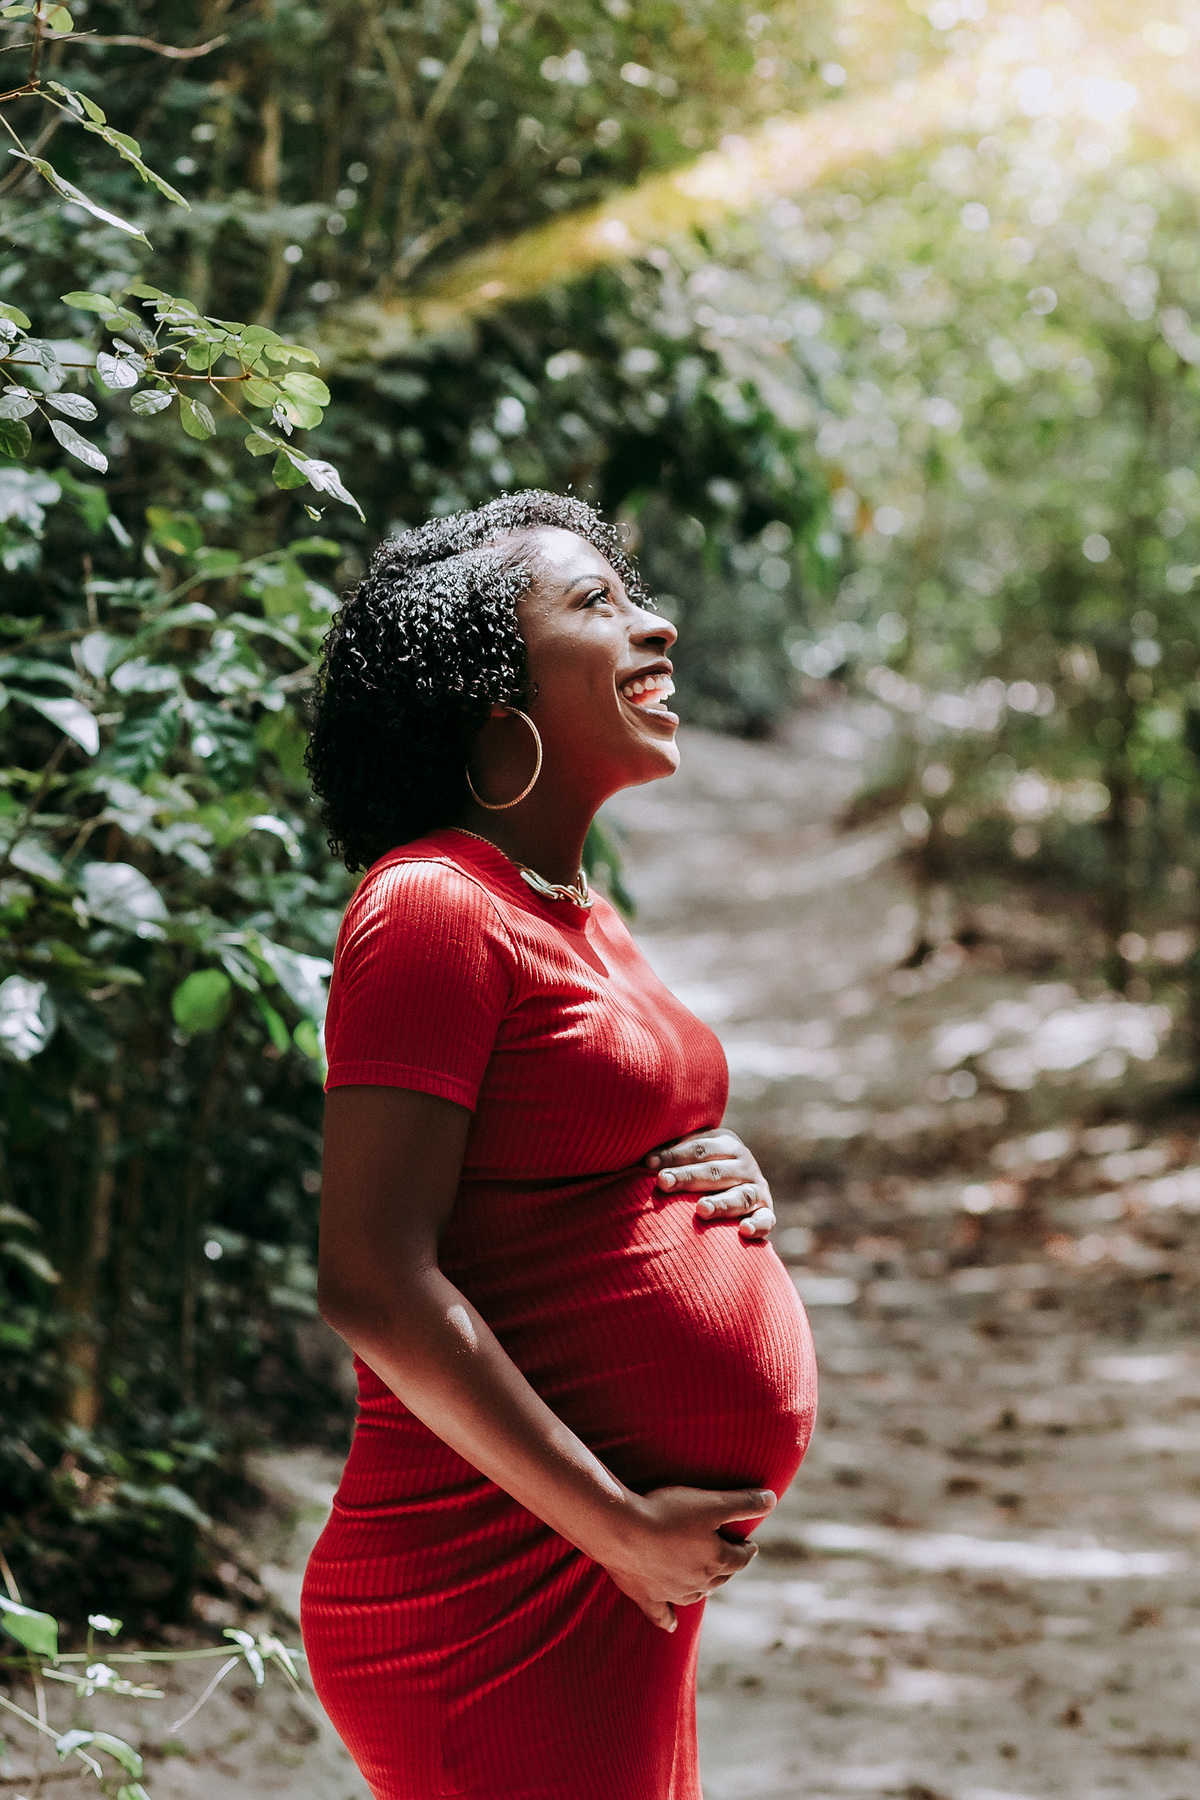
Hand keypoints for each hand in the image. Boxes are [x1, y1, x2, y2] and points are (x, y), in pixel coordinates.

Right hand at [598, 1486, 775, 1631]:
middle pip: (720, 1577)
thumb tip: (772, 1499)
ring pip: (696, 1595)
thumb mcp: (712, 1502)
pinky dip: (668, 1619)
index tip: (750, 1544)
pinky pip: (660, 1614)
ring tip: (705, 1579)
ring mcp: (671, 1592)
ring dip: (704, 1588)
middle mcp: (698, 1582)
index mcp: (716, 1560)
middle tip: (729, 1557)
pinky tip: (672, 1625)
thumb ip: (743, 1503)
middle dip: (728, 1567)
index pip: (740, 1558)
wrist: (623, 1531)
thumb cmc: (668, 1513)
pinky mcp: (646, 1596)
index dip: (747, 1550)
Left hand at [644, 1129, 775, 1239]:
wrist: (733, 1187)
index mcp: (726, 1143)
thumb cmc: (697, 1170)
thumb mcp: (690, 1155)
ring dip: (721, 1203)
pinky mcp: (766, 1213)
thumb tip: (637, 1154)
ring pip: (740, 1196)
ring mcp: (757, 1189)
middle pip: (715, 1171)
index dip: (672, 1154)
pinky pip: (765, 1220)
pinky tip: (744, 1231)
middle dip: (687, 1177)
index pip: (698, 1148)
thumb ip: (670, 1152)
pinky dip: (758, 1225)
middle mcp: (745, 1164)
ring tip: (700, 1209)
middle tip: (663, 1182)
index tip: (647, 1164)